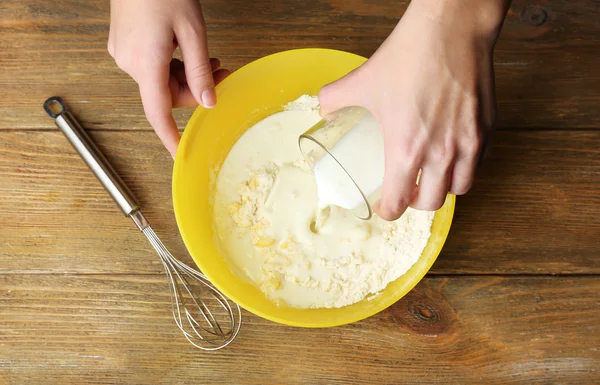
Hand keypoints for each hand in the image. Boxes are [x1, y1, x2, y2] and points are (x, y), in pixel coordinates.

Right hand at [108, 0, 229, 156]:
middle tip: (222, 74)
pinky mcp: (125, 45)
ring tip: (210, 60)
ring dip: (187, 76)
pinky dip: (172, 66)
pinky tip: (187, 52)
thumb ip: (200, 70)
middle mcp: (130, 62)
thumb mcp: (192, 30)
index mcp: (146, 62)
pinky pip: (152, 67)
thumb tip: (208, 101)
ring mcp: (124, 53)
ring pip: (161, 81)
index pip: (157, 112)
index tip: (179, 154)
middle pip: (166, 95)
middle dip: (195, 89)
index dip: (169, 137)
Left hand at [319, 0, 508, 219]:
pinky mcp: (488, 129)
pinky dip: (465, 167)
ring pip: (460, 188)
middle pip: (431, 203)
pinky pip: (479, 164)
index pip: (398, 203)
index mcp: (406, 149)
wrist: (451, 29)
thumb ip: (334, 99)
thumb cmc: (409, 55)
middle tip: (406, 190)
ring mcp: (469, 143)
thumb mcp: (362, 80)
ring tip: (431, 175)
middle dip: (415, 202)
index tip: (384, 206)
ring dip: (443, 188)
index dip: (388, 211)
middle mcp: (441, 154)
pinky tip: (453, 154)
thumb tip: (323, 110)